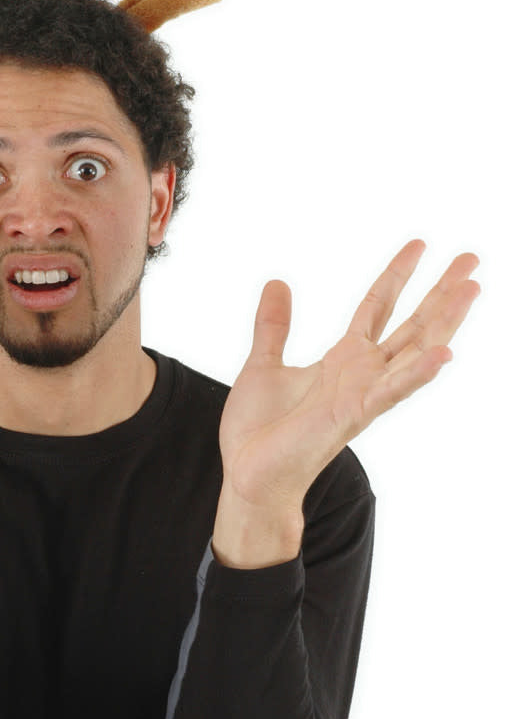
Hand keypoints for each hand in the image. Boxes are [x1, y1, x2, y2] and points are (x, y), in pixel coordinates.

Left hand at [218, 239, 480, 513]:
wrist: (246, 475)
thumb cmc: (258, 430)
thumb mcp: (262, 363)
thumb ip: (273, 325)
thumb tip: (277, 282)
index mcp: (343, 360)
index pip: (378, 306)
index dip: (398, 274)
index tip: (421, 244)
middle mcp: (361, 374)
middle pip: (412, 323)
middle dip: (441, 291)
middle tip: (472, 258)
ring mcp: (362, 394)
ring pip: (414, 351)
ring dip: (444, 322)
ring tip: (471, 289)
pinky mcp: (352, 416)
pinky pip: (391, 392)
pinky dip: (417, 373)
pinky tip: (443, 353)